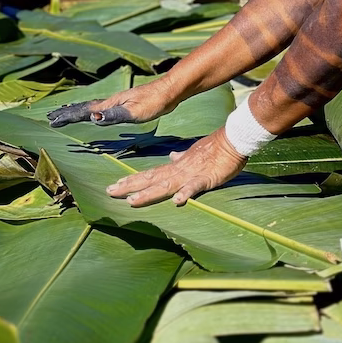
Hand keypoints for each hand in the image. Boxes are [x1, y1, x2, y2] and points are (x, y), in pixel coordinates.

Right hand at [47, 76, 178, 127]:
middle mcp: (110, 101)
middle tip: (51, 117)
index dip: (68, 117)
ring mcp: (117, 101)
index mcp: (110, 104)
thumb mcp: (134, 111)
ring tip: (65, 113)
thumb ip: (114, 115)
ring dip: (76, 111)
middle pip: (84, 107)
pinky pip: (100, 108)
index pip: (84, 111)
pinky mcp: (124, 103)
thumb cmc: (154, 102)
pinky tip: (94, 113)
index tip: (52, 121)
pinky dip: (90, 110)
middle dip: (67, 113)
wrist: (169, 90)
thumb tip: (93, 118)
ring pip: (91, 106)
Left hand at [106, 128, 246, 206]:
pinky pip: (194, 187)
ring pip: (166, 185)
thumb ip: (181, 158)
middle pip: (151, 180)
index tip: (116, 184)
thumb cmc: (214, 149)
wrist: (232, 141)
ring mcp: (190, 175)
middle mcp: (178, 171)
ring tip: (132, 201)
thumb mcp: (193, 153)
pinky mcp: (206, 179)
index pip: (150, 174)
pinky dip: (185, 193)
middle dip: (130, 186)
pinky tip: (177, 201)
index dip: (133, 180)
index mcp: (176, 167)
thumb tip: (172, 157)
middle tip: (109, 192)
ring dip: (149, 193)